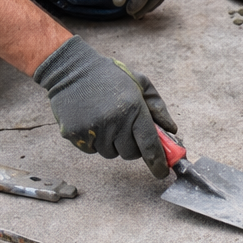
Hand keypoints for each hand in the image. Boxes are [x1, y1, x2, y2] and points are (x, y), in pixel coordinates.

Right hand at [34, 35, 177, 177]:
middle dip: (132, 147)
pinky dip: (94, 142)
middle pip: (130, 154)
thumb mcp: (140, 84)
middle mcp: (114, 122)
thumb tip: (171, 130)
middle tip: (126, 129)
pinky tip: (92, 122)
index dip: (158, 162)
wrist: (71, 70)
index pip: (149, 145)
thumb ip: (158, 108)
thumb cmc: (110, 76)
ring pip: (110, 153)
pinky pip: (92, 150)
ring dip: (112, 144)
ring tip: (106, 121)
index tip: (161, 172)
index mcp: (133, 109)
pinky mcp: (74, 134)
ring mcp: (93, 129)